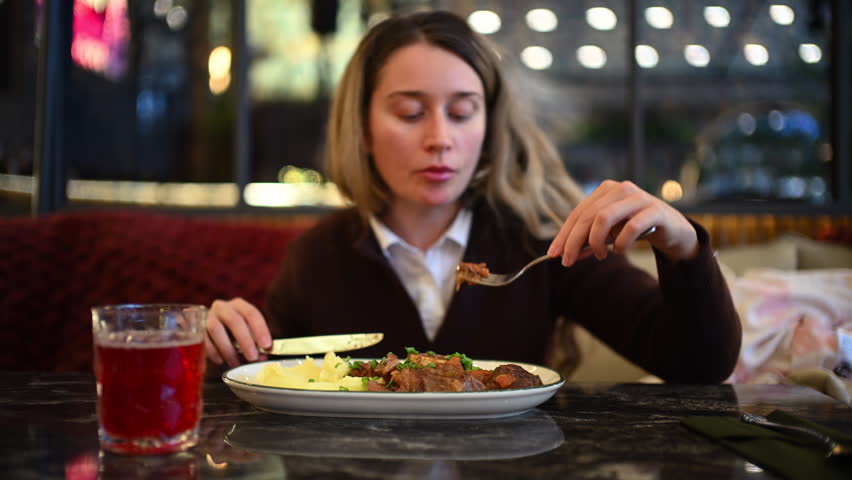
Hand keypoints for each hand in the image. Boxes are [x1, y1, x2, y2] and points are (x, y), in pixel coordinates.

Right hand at [205, 298, 271, 367]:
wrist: (213, 325)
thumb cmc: (235, 330)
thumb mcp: (248, 331)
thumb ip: (256, 342)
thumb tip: (262, 357)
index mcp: (239, 305)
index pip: (252, 313)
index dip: (260, 330)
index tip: (266, 346)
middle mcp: (223, 307)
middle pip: (234, 321)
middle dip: (245, 340)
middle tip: (252, 357)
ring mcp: (208, 317)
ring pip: (216, 329)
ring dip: (228, 349)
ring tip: (236, 363)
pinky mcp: (197, 329)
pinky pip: (204, 340)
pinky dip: (213, 352)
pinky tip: (221, 361)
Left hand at [547, 180, 697, 266]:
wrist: (673, 229)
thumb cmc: (635, 229)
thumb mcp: (608, 235)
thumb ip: (588, 241)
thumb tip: (565, 254)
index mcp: (605, 190)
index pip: (578, 213)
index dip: (564, 234)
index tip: (554, 254)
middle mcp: (620, 188)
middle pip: (588, 216)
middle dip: (574, 241)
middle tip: (568, 262)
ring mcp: (639, 197)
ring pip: (604, 217)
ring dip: (596, 241)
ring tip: (599, 256)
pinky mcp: (655, 210)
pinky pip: (630, 227)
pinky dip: (620, 243)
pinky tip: (619, 251)